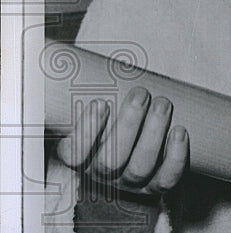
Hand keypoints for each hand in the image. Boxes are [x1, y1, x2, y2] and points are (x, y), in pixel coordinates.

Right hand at [56, 87, 188, 196]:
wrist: (135, 147)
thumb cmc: (107, 117)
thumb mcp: (85, 105)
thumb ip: (71, 83)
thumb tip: (49, 46)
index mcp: (79, 156)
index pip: (73, 154)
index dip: (86, 132)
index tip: (100, 102)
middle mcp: (102, 174)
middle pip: (111, 160)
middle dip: (128, 124)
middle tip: (141, 93)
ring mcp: (130, 183)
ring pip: (139, 168)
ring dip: (153, 135)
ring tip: (163, 104)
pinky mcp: (157, 186)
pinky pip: (167, 180)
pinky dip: (175, 158)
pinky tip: (180, 132)